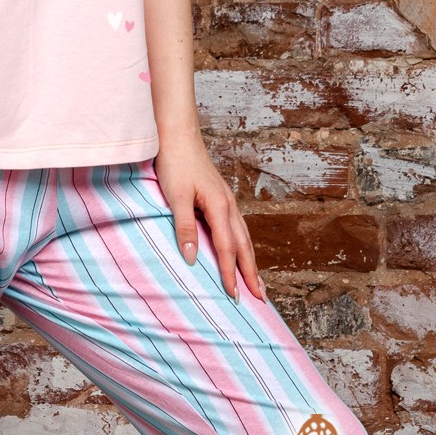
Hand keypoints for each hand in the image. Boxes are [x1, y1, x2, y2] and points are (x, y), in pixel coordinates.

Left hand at [153, 132, 266, 304]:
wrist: (178, 136)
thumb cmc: (175, 164)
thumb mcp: (176, 196)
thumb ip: (184, 227)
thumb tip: (193, 258)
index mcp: (219, 207)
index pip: (228, 249)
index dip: (231, 274)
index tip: (235, 297)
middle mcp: (229, 205)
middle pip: (245, 246)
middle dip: (252, 274)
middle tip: (261, 299)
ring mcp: (227, 201)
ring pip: (244, 238)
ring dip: (251, 262)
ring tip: (257, 283)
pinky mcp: (221, 198)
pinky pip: (238, 228)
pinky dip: (243, 246)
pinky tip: (241, 252)